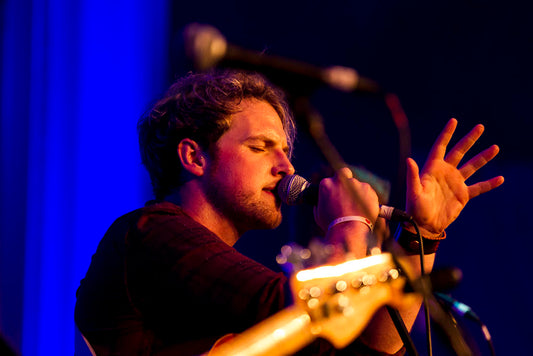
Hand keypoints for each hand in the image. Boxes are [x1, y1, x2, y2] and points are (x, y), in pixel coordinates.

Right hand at [314, 167, 379, 231]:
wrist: (349, 230)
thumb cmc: (332, 225)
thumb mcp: (318, 214)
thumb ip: (320, 203)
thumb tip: (320, 202)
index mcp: (326, 184)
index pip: (330, 180)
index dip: (333, 188)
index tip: (335, 195)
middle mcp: (340, 180)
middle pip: (343, 174)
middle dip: (345, 180)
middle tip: (346, 193)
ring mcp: (355, 183)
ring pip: (357, 184)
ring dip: (356, 192)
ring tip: (356, 207)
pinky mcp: (368, 189)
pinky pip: (367, 191)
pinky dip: (367, 198)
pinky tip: (364, 209)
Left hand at [406, 119, 503, 236]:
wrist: (425, 226)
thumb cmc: (415, 209)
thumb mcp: (413, 192)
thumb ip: (413, 176)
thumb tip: (409, 159)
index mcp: (432, 169)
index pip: (440, 147)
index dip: (447, 134)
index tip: (454, 121)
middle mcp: (445, 173)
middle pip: (459, 152)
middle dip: (469, 139)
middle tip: (480, 127)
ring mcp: (455, 183)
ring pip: (472, 166)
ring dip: (483, 157)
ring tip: (495, 148)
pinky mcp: (463, 195)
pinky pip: (479, 187)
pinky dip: (489, 183)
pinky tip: (500, 178)